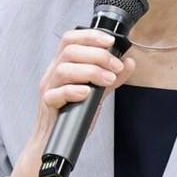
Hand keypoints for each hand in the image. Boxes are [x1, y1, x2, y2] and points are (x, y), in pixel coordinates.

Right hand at [33, 28, 136, 143]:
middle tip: (115, 67)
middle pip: (70, 51)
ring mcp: (48, 88)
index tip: (110, 42)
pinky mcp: (47, 105)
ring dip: (90, 71)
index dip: (90, 36)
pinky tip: (88, 93)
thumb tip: (128, 63)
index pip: (70, 39)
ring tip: (108, 80)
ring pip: (64, 69)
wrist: (54, 140)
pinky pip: (57, 93)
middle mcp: (53, 73)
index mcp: (62, 65)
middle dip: (98, 55)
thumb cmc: (72, 114)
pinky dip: (74, 90)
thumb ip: (111, 77)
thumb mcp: (96, 92)